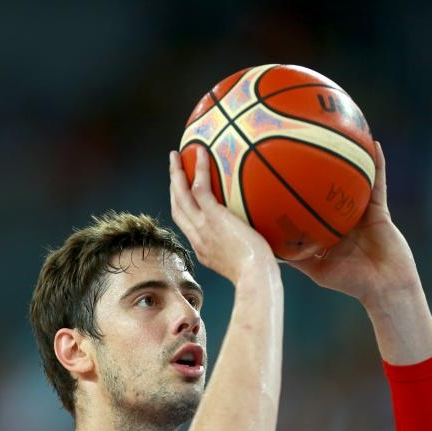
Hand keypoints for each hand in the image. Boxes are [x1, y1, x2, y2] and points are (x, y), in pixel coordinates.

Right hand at [170, 146, 275, 282]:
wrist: (256, 277)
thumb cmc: (259, 273)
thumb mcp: (245, 262)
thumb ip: (244, 249)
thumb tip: (258, 240)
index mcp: (203, 249)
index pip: (187, 225)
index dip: (182, 207)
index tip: (182, 194)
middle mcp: (197, 237)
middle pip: (177, 207)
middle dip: (173, 186)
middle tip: (173, 168)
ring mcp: (202, 227)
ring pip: (181, 195)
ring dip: (176, 173)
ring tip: (176, 155)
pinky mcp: (213, 216)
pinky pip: (200, 187)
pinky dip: (198, 168)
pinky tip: (201, 152)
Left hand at [288, 142, 420, 304]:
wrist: (386, 288)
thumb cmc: (351, 282)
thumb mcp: (314, 268)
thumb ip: (292, 256)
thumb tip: (262, 245)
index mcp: (325, 228)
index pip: (307, 204)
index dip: (295, 189)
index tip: (278, 171)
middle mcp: (341, 216)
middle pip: (326, 186)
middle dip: (316, 165)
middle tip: (301, 140)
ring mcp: (360, 211)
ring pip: (351, 179)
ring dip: (347, 156)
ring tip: (337, 130)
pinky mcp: (380, 210)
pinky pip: (378, 183)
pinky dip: (377, 165)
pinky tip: (373, 145)